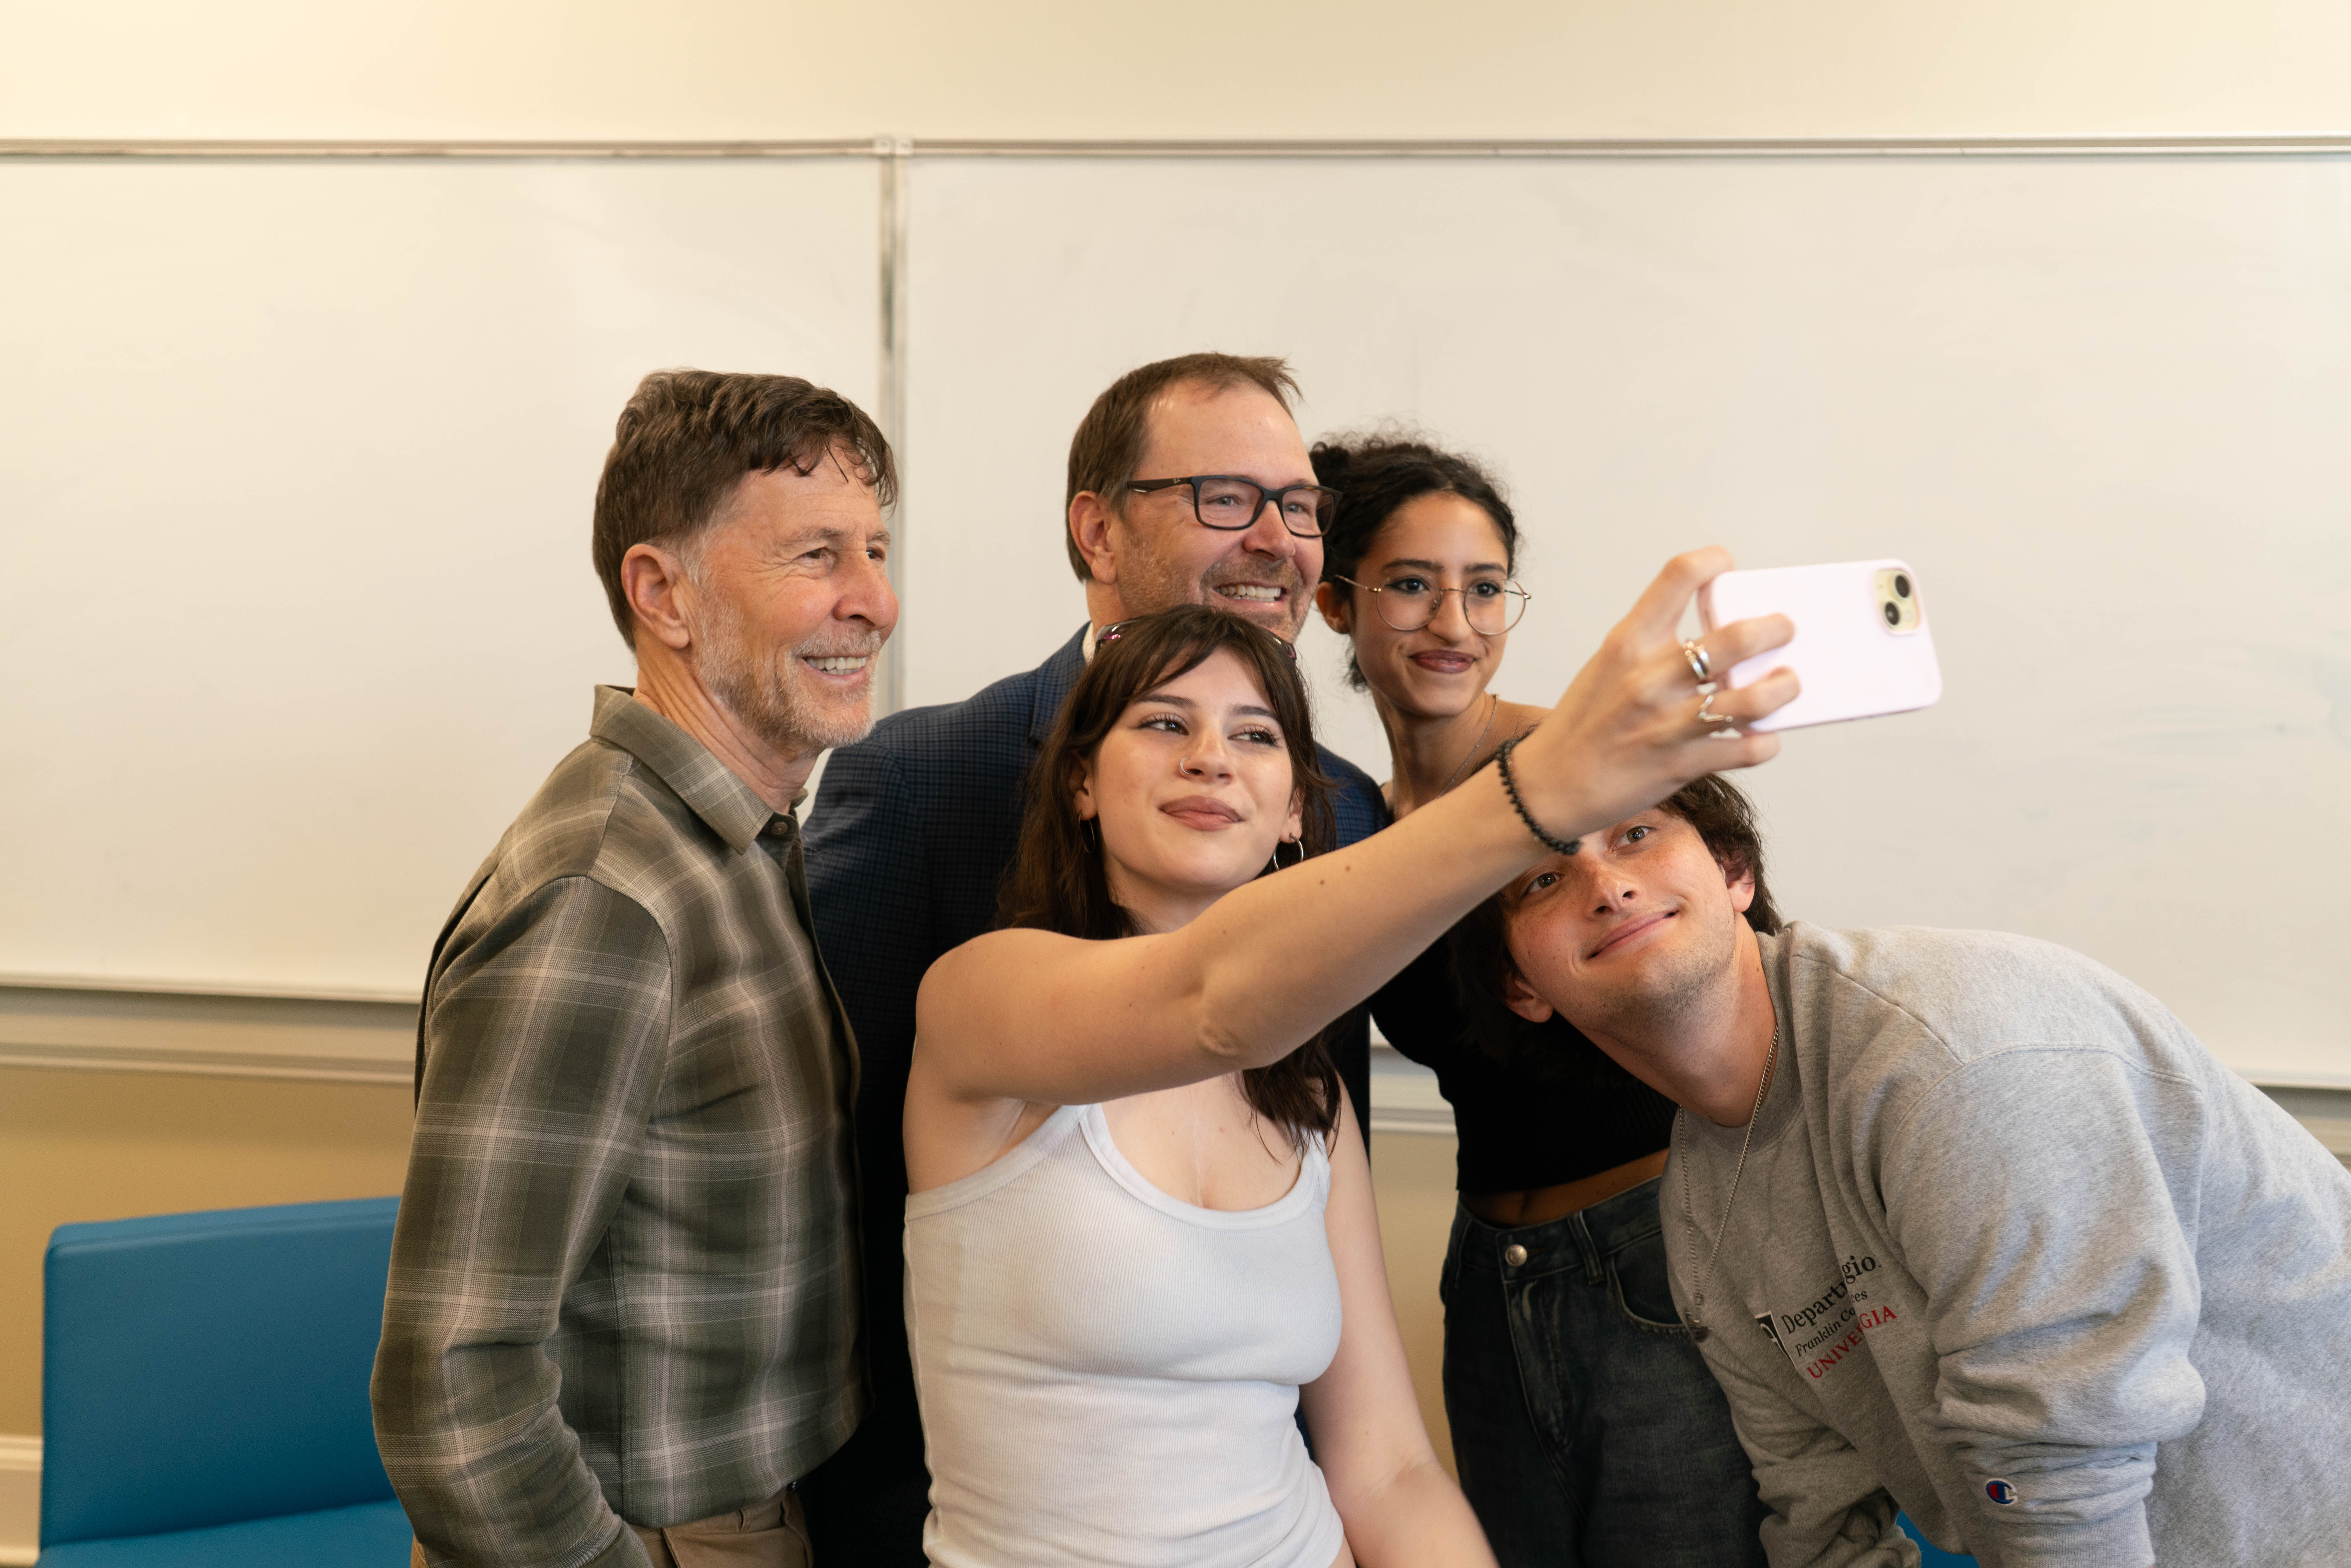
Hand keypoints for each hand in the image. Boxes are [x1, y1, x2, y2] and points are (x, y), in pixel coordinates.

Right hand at [1508, 548, 1797, 838]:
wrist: (1550, 785)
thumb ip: (1653, 644)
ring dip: (1782, 688)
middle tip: (1783, 630)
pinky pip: (1747, 749)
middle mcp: (1650, 678)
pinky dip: (1764, 742)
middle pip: (1735, 639)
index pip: (1678, 576)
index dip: (1712, 561)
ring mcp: (1668, 723)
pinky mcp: (1683, 764)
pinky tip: (1761, 736)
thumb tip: (1711, 632)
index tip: (1726, 567)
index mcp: (1629, 643)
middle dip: (1775, 629)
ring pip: (1752, 699)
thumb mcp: (1608, 665)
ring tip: (1787, 683)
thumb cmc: (1583, 722)